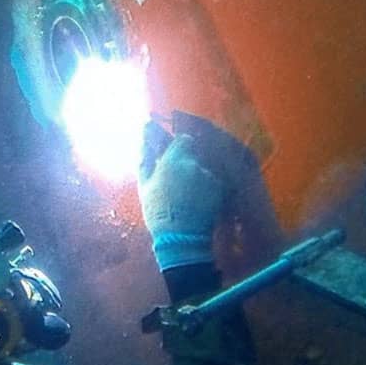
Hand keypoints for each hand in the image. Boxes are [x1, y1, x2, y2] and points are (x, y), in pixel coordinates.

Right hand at [138, 124, 223, 270]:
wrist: (180, 237)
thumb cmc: (158, 210)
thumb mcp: (145, 183)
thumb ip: (146, 153)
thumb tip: (146, 127)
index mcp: (174, 159)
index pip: (184, 140)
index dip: (180, 150)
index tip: (174, 162)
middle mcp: (195, 164)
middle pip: (196, 155)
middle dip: (189, 166)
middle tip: (180, 186)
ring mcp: (210, 176)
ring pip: (205, 169)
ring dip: (199, 178)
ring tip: (189, 199)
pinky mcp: (221, 189)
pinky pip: (215, 182)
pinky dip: (209, 190)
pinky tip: (199, 204)